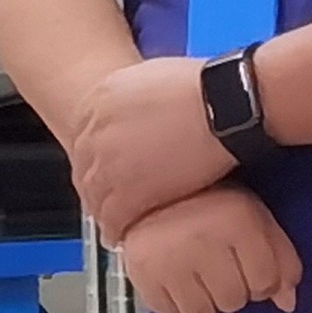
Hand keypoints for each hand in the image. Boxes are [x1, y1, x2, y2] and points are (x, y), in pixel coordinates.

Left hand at [66, 53, 234, 237]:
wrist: (226, 104)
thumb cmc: (206, 87)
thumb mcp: (153, 76)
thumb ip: (132, 97)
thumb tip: (136, 109)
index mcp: (100, 100)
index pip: (85, 140)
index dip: (98, 160)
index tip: (109, 172)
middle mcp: (95, 131)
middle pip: (86, 169)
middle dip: (98, 187)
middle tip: (112, 201)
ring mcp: (107, 163)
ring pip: (95, 198)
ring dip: (105, 211)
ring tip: (119, 223)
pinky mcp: (126, 191)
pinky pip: (112, 219)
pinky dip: (117, 230)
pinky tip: (124, 236)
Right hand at [115, 184, 300, 312]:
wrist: (149, 183)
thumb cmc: (210, 200)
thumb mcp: (254, 215)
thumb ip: (280, 257)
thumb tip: (288, 304)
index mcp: (236, 219)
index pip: (265, 282)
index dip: (262, 281)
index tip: (249, 266)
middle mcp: (202, 239)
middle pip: (233, 301)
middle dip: (232, 290)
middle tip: (220, 268)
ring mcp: (167, 258)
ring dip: (204, 301)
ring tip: (197, 275)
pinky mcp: (140, 272)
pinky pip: (168, 312)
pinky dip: (173, 301)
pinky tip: (174, 277)